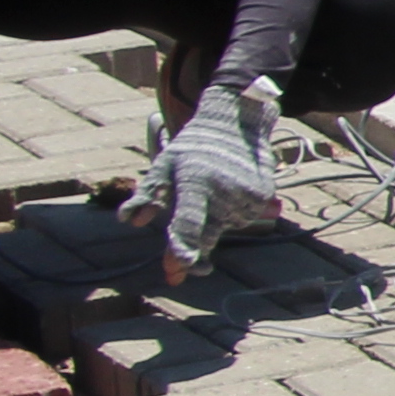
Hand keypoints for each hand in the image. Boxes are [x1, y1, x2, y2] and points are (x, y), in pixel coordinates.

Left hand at [130, 81, 282, 277]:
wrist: (236, 123)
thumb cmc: (193, 148)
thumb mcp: (164, 166)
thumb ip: (147, 195)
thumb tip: (130, 221)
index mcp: (194, 183)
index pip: (187, 222)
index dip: (182, 247)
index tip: (178, 269)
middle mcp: (223, 191)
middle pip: (206, 236)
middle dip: (191, 256)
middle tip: (173, 272)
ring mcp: (246, 196)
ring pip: (226, 228)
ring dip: (214, 223)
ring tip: (211, 194)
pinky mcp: (264, 197)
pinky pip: (245, 219)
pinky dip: (234, 214)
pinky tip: (229, 194)